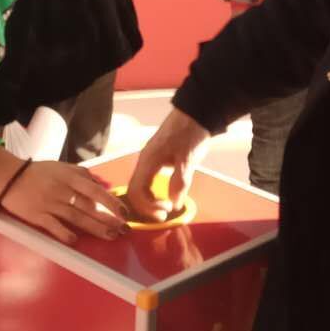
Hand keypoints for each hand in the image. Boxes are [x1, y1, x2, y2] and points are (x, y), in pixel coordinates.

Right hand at [0, 148, 126, 244]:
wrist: (10, 177)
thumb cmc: (39, 172)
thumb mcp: (62, 167)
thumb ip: (82, 174)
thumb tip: (101, 184)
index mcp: (69, 178)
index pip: (94, 190)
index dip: (110, 202)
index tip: (124, 212)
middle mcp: (61, 191)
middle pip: (88, 207)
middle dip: (108, 219)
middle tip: (124, 229)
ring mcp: (49, 204)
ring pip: (76, 218)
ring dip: (94, 228)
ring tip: (110, 236)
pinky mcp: (37, 216)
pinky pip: (53, 226)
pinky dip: (64, 233)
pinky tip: (75, 241)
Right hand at [126, 107, 210, 222]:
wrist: (195, 114)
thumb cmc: (191, 134)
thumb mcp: (187, 159)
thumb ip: (179, 181)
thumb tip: (174, 204)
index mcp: (148, 161)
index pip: (136, 192)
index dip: (148, 207)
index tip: (166, 211)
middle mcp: (144, 162)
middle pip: (134, 192)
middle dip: (147, 208)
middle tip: (165, 216)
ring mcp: (148, 160)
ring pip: (140, 187)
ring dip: (150, 202)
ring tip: (167, 208)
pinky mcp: (155, 160)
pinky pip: (147, 182)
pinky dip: (153, 193)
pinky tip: (166, 196)